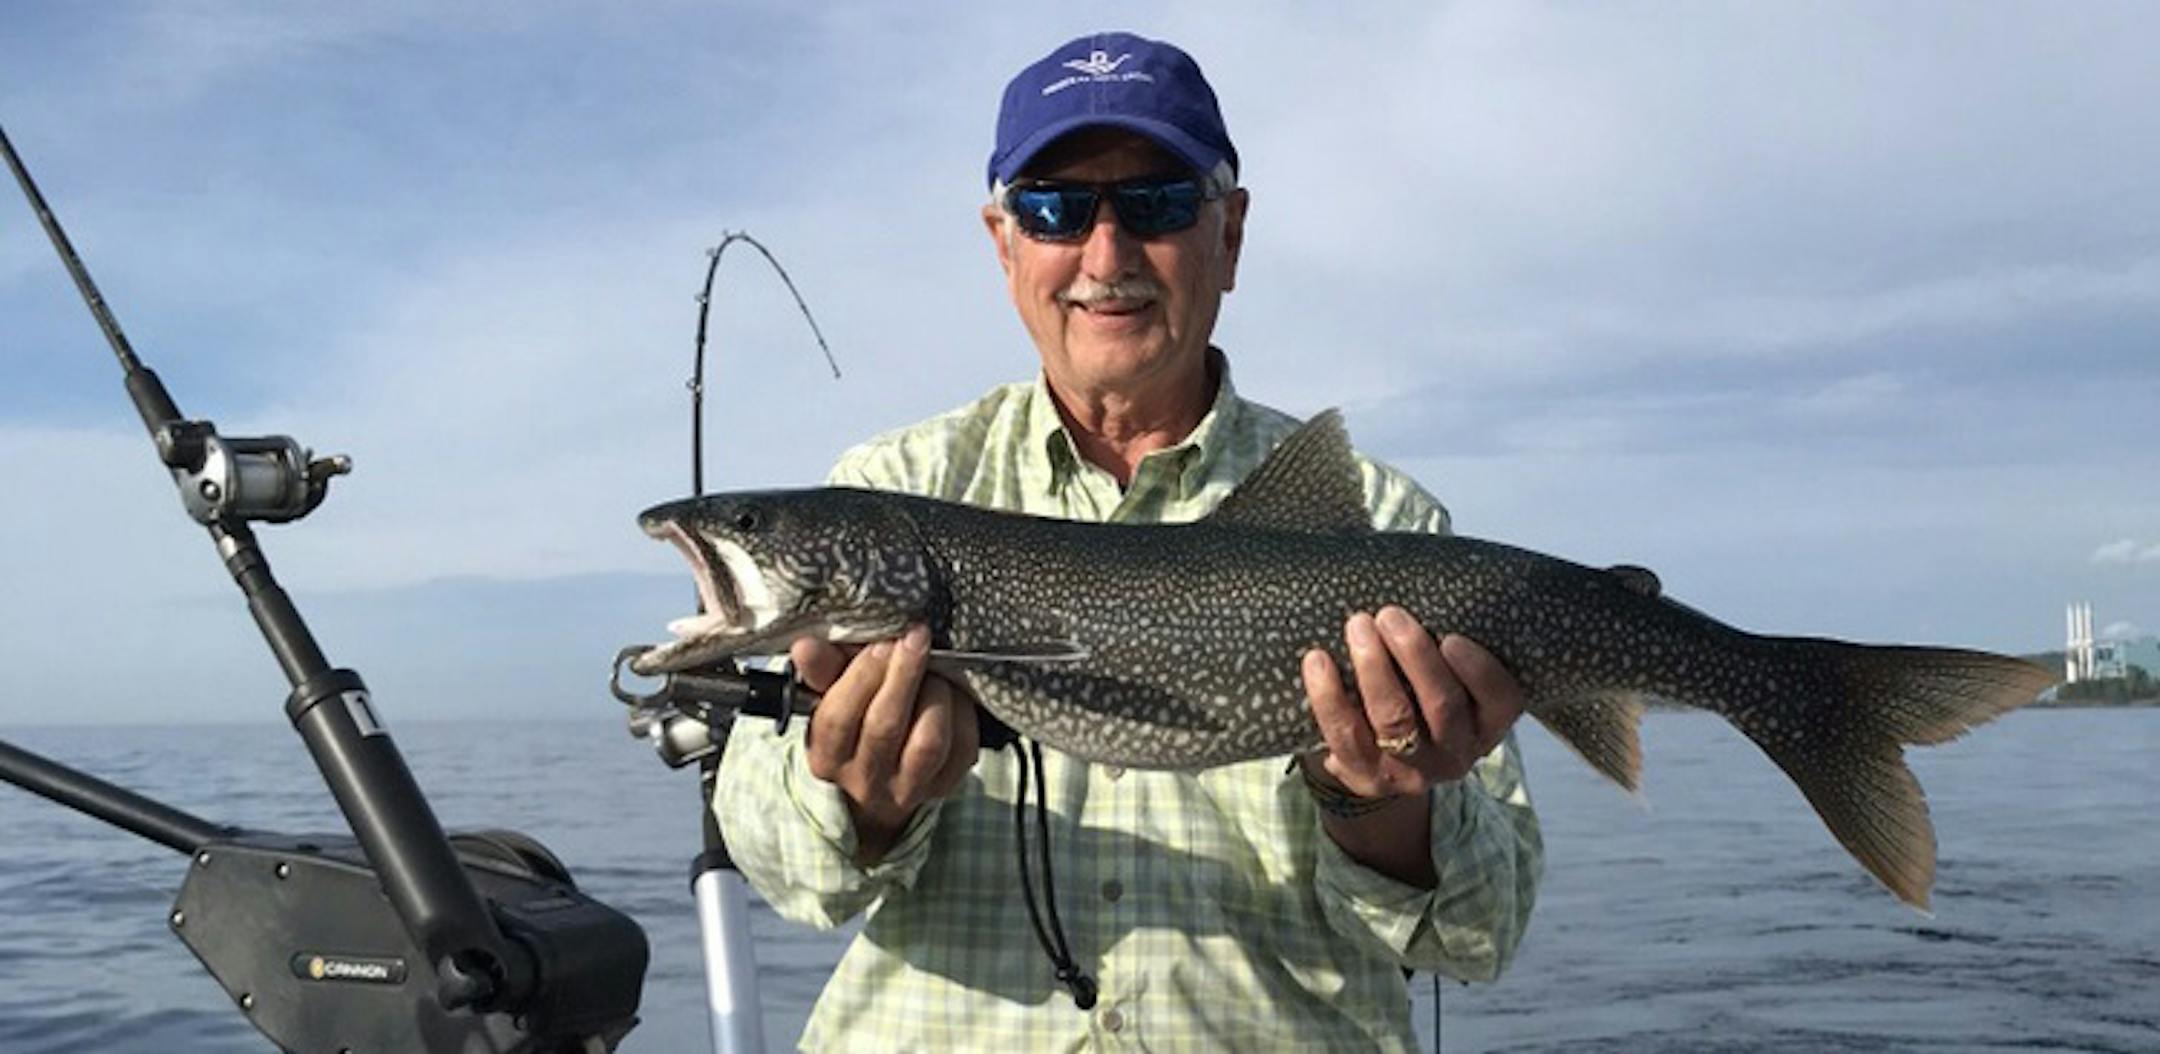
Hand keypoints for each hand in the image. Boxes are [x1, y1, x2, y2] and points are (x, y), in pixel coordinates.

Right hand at [795, 624, 980, 863]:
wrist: (883, 777)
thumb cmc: (857, 721)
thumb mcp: (832, 695)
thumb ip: (823, 669)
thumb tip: (805, 646)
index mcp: (827, 757)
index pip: (838, 718)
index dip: (862, 675)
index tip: (882, 642)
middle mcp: (864, 781)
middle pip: (884, 727)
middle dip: (903, 674)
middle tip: (915, 638)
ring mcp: (908, 788)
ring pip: (927, 743)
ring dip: (934, 694)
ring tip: (935, 667)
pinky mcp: (946, 784)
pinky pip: (962, 746)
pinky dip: (962, 710)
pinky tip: (953, 689)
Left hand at [1300, 607, 1524, 801]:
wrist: (1377, 756)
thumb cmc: (1417, 693)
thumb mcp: (1445, 676)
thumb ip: (1443, 643)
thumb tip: (1421, 576)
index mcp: (1486, 724)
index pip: (1501, 700)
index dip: (1479, 670)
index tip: (1451, 637)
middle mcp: (1455, 753)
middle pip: (1441, 705)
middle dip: (1415, 656)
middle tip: (1389, 615)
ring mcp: (1410, 771)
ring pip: (1394, 720)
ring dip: (1374, 668)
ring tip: (1357, 625)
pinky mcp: (1365, 777)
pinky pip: (1345, 735)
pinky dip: (1328, 695)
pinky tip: (1317, 660)